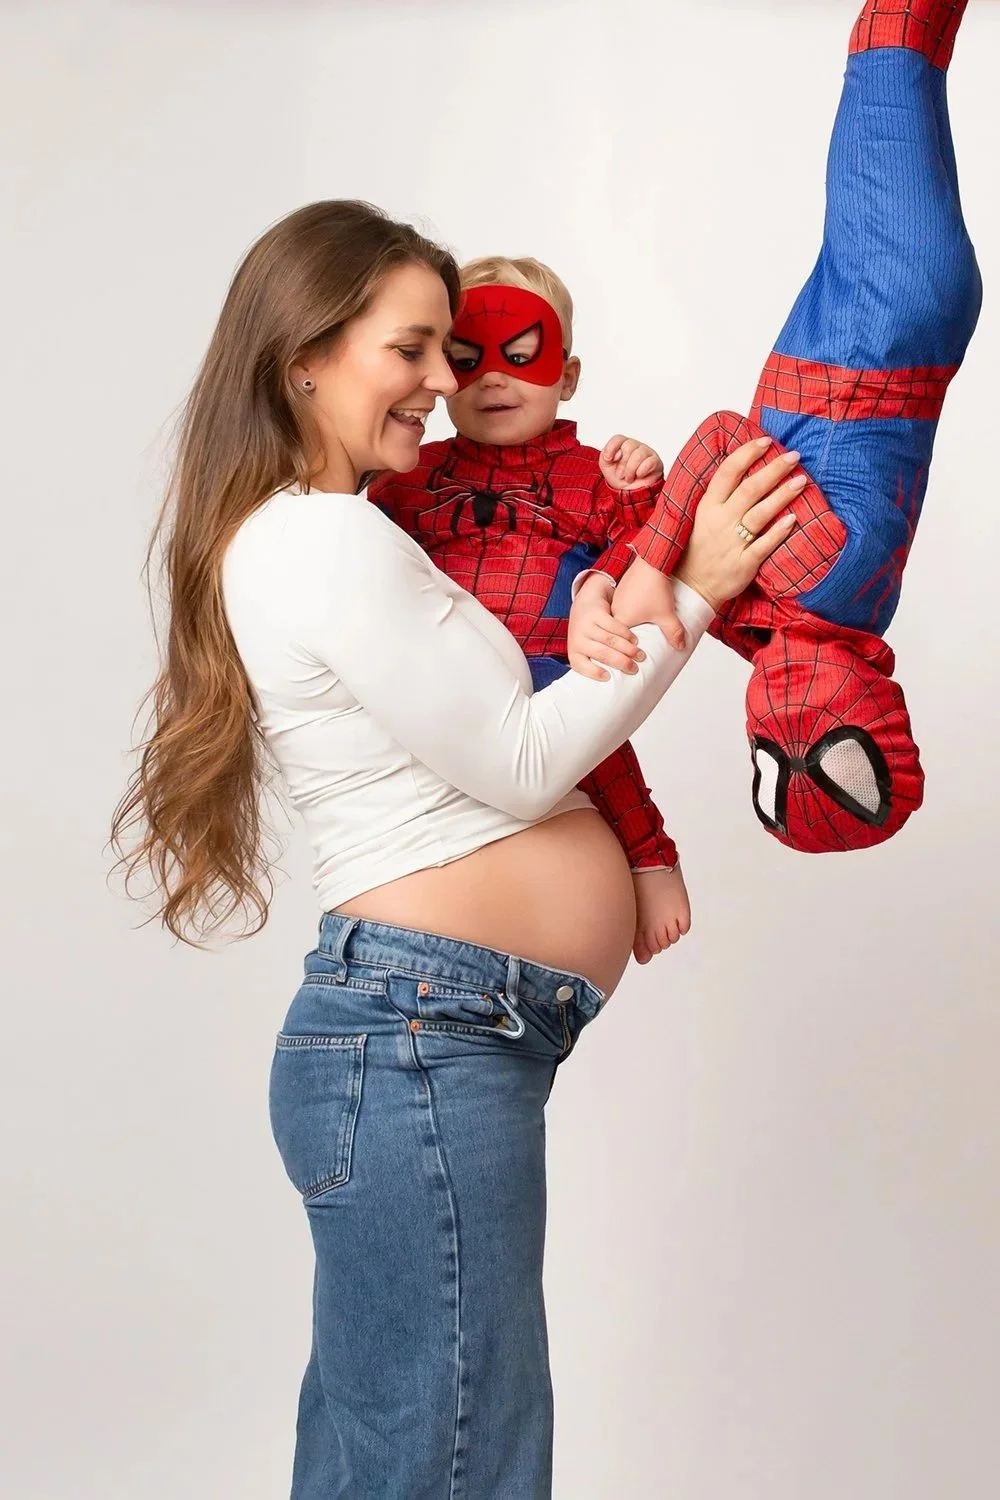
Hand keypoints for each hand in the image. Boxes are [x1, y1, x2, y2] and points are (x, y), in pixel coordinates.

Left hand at [568, 574, 644, 680]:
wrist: (585, 602)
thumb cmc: (588, 632)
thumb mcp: (585, 647)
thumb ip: (593, 662)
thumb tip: (612, 688)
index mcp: (574, 651)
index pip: (580, 665)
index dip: (593, 672)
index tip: (608, 677)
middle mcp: (578, 638)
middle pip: (601, 654)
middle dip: (620, 663)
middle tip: (634, 669)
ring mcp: (587, 625)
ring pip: (610, 640)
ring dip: (628, 650)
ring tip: (640, 656)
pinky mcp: (597, 613)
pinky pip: (615, 626)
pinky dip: (627, 635)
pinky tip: (635, 640)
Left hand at [600, 434, 664, 490]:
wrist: (629, 493)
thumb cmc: (619, 477)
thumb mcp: (606, 465)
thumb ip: (606, 455)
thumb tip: (617, 453)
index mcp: (623, 444)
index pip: (618, 438)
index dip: (611, 448)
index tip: (609, 459)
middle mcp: (635, 446)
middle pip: (628, 446)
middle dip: (622, 464)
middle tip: (621, 475)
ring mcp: (647, 452)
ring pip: (638, 455)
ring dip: (630, 470)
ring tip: (629, 478)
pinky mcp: (655, 462)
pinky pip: (648, 463)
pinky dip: (641, 472)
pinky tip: (639, 476)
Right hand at [611, 560, 686, 650]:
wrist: (652, 561)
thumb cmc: (655, 588)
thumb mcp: (667, 615)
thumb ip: (674, 633)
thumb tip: (680, 646)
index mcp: (621, 619)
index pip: (619, 641)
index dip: (626, 648)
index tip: (634, 654)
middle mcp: (614, 609)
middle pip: (618, 630)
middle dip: (628, 638)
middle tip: (639, 644)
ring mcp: (617, 598)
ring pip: (620, 617)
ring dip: (629, 623)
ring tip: (642, 627)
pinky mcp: (622, 589)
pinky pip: (624, 605)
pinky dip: (631, 610)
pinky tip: (642, 609)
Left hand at [632, 865, 690, 963]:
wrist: (648, 862)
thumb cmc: (634, 884)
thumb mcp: (632, 912)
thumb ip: (636, 938)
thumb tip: (643, 960)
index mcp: (640, 929)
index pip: (648, 952)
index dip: (647, 943)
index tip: (645, 930)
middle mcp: (657, 929)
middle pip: (661, 946)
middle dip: (658, 936)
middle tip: (654, 917)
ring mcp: (670, 921)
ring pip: (673, 938)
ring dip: (670, 929)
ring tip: (662, 911)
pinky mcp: (683, 913)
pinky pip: (684, 928)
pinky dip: (680, 923)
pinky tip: (672, 910)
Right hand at [674, 436, 802, 610]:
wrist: (690, 588)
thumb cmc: (698, 549)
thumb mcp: (700, 517)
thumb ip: (719, 495)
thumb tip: (740, 467)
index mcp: (708, 507)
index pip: (728, 472)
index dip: (747, 454)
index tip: (766, 441)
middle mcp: (720, 522)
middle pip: (750, 489)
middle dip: (774, 469)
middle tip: (794, 455)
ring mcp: (732, 543)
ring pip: (760, 514)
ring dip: (782, 495)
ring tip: (801, 480)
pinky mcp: (743, 564)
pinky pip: (764, 545)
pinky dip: (779, 532)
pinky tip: (794, 519)